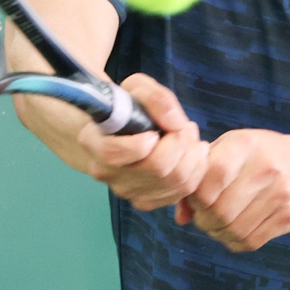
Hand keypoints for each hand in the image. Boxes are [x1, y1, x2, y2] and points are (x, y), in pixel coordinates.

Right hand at [70, 74, 206, 212]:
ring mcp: (126, 191)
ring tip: (190, 137)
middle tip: (186, 127)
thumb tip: (176, 125)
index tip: (154, 131)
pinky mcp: (145, 202)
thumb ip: (156, 98)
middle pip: (156, 169)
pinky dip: (196, 170)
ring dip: (193, 156)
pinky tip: (192, 154)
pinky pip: (182, 192)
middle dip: (181, 144)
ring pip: (175, 182)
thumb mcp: (137, 88)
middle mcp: (106, 173)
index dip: (142, 143)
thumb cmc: (128, 106)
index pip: (114, 154)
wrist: (122, 130)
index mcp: (94, 143)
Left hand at [187, 129, 289, 251]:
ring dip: (217, 233)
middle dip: (204, 220)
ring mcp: (281, 194)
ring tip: (217, 224)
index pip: (211, 177)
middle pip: (220, 210)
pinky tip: (233, 231)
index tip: (195, 199)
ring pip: (234, 229)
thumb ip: (200, 175)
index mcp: (245, 144)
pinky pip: (252, 241)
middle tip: (203, 217)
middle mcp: (266, 168)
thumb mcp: (230, 150)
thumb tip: (180, 218)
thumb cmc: (258, 157)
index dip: (196, 196)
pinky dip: (235, 241)